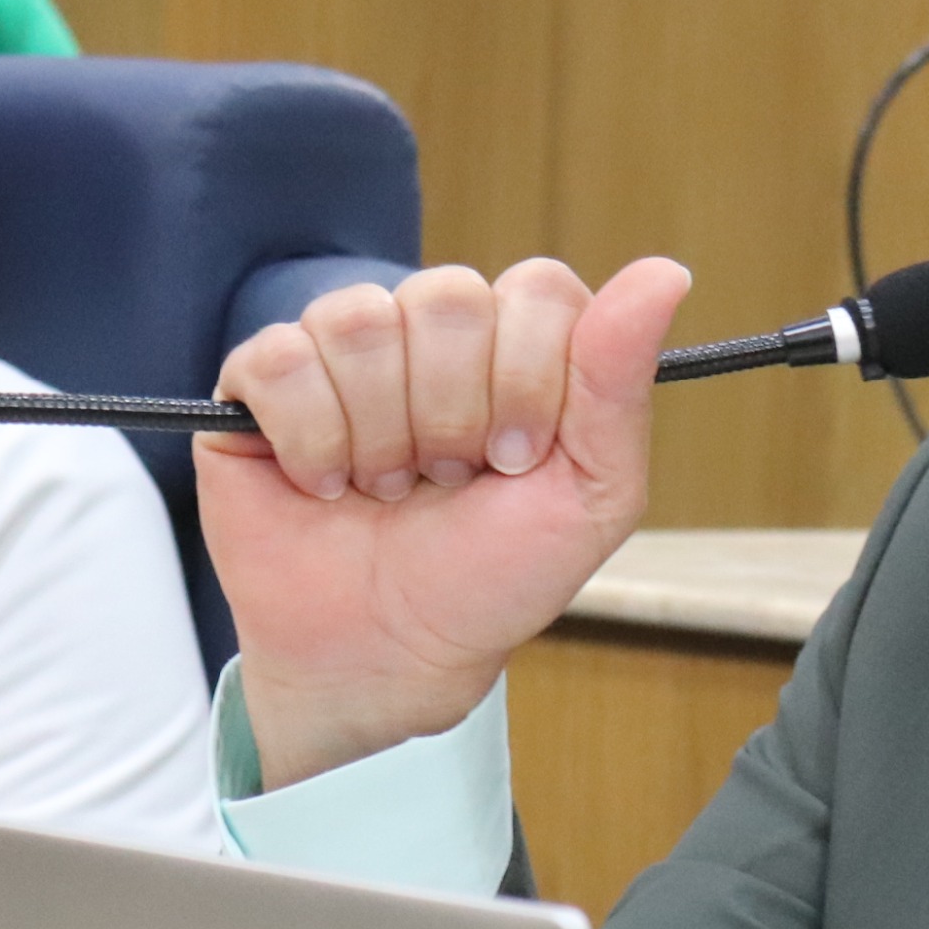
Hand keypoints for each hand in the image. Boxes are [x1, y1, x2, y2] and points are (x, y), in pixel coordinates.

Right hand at [197, 256, 692, 788]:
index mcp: (521, 348)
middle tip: (446, 481)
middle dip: (453, 415)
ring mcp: (346, 351)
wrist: (384, 655)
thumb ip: (619, 383)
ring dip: (380, 433)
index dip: (528, 378)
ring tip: (385, 488)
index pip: (539, 290)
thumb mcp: (589, 496)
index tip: (515, 462)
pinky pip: (281, 357)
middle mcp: (435, 334)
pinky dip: (310, 439)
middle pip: (448, 297)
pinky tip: (323, 483)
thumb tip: (666, 272)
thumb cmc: (490, 579)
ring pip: (361, 320)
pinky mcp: (261, 380)